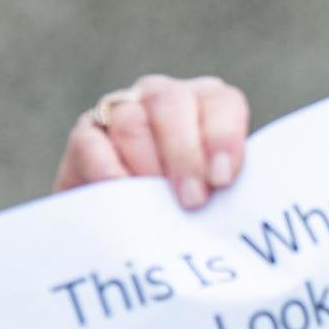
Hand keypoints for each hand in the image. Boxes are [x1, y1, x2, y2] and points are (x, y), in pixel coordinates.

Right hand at [57, 74, 249, 208]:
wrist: (126, 230)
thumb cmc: (185, 211)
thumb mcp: (215, 196)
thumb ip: (226, 187)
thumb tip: (242, 203)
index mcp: (207, 105)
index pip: (222, 103)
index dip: (223, 137)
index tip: (222, 179)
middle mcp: (164, 98)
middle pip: (172, 104)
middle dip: (185, 155)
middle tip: (193, 200)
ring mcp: (121, 111)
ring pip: (132, 122)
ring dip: (149, 164)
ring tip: (158, 204)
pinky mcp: (85, 135)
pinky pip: (92, 144)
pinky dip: (108, 169)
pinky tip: (121, 191)